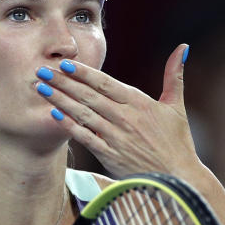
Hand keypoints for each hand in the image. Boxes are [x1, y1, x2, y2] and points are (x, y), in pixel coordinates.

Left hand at [35, 44, 199, 178]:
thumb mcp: (176, 105)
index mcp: (138, 102)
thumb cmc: (177, 142)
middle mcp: (125, 117)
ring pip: (82, 114)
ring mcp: (116, 137)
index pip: (104, 82)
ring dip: (60, 100)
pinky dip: (69, 126)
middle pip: (88, 95)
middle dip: (63, 82)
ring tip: (41, 88)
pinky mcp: (110, 155)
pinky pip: (85, 137)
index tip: (63, 63)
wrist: (177, 177)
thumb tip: (183, 47)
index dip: (82, 72)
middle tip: (42, 70)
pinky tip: (53, 115)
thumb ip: (174, 75)